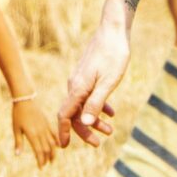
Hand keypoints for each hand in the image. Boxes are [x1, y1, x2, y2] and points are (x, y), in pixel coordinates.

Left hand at [9, 98, 59, 166]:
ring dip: (53, 152)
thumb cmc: (18, 114)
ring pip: (52, 143)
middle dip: (47, 158)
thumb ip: (18, 142)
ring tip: (52, 159)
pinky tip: (58, 146)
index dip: (41, 160)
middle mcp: (41, 132)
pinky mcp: (47, 123)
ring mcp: (45, 127)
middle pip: (47, 149)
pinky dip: (56, 141)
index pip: (39, 151)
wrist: (25, 99)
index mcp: (33, 135)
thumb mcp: (16, 129)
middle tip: (45, 165)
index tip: (41, 168)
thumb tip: (17, 154)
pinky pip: (54, 134)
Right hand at [59, 17, 132, 148]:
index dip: (64, 131)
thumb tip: (84, 122)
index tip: (63, 146)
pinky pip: (89, 95)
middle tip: (97, 144)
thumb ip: (96, 102)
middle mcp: (75, 84)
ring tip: (109, 130)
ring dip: (94, 119)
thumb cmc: (114, 54)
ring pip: (82, 105)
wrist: (113, 30)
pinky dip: (98, 106)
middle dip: (84, 130)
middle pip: (74, 113)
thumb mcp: (109, 82)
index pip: (65, 115)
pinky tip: (111, 112)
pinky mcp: (88, 75)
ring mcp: (81, 79)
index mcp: (78, 87)